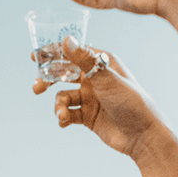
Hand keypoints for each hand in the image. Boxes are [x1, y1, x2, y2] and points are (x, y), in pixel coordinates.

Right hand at [35, 44, 164, 157]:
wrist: (143, 136)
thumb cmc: (131, 102)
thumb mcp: (106, 79)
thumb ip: (84, 61)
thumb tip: (66, 40)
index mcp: (102, 63)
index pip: (73, 53)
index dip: (53, 53)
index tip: (34, 56)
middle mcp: (95, 78)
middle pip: (63, 74)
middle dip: (49, 81)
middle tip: (37, 88)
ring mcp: (91, 98)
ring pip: (64, 97)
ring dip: (59, 105)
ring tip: (62, 114)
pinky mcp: (88, 116)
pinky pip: (68, 114)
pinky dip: (63, 117)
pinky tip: (64, 122)